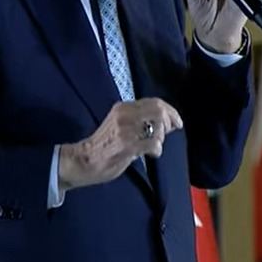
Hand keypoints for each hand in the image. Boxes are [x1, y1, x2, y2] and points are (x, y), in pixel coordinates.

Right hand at [58, 98, 182, 191]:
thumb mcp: (120, 124)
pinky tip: (151, 154)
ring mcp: (126, 129)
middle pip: (158, 110)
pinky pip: (153, 144)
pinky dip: (157, 149)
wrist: (84, 160)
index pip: (154, 101)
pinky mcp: (127, 145)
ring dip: (161, 138)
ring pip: (158, 126)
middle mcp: (125, 114)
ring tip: (154, 146)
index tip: (177, 122)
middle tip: (170, 132)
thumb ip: (139, 120)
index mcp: (123, 107)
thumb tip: (166, 121)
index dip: (170, 111)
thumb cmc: (104, 145)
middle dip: (170, 120)